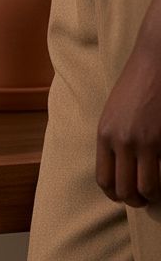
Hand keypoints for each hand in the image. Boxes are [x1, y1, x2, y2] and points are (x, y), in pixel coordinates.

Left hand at [96, 32, 160, 207]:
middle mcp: (122, 141)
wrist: (155, 60)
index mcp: (104, 134)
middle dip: (136, 201)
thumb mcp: (114, 112)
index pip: (104, 179)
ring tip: (159, 192)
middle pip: (125, 190)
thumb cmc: (136, 83)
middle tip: (146, 200)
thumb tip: (120, 166)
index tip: (126, 196)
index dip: (115, 194)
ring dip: (154, 195)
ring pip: (148, 188)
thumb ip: (113, 138)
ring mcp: (146, 141)